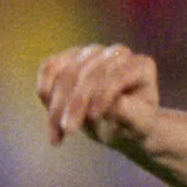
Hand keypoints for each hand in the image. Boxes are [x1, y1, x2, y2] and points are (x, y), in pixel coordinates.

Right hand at [35, 43, 161, 152]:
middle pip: (89, 73)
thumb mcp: (138, 126)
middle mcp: (117, 54)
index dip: (104, 93)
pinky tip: (49, 116)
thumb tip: (114, 105)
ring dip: (58, 105)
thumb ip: (130, 114)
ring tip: (59, 134)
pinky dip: (45, 92)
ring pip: (66, 72)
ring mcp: (92, 53)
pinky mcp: (70, 57)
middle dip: (76, 102)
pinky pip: (49, 67)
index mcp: (141, 67)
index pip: (118, 74)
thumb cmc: (133, 126)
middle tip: (68, 130)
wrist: (120, 127)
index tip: (93, 117)